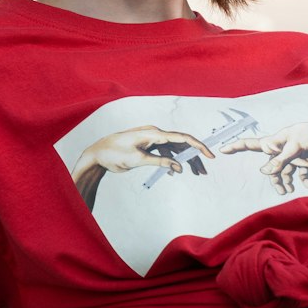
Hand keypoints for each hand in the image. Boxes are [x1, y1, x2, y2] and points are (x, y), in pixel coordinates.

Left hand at [72, 127, 213, 206]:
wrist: (97, 154)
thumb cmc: (114, 154)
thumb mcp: (137, 160)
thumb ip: (159, 162)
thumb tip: (177, 167)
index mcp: (153, 134)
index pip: (181, 138)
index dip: (197, 146)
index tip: (209, 155)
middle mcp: (155, 134)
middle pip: (181, 144)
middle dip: (193, 157)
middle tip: (203, 172)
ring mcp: (151, 139)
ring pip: (174, 149)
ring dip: (184, 161)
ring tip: (195, 173)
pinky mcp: (148, 146)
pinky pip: (165, 152)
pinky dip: (172, 161)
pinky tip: (173, 173)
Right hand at [221, 119, 307, 195]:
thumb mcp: (294, 148)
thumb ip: (280, 161)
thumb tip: (264, 172)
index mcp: (274, 142)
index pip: (251, 144)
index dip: (236, 146)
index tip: (222, 150)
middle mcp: (280, 150)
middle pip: (270, 167)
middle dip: (275, 179)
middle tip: (283, 190)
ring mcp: (291, 157)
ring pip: (283, 173)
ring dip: (286, 182)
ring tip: (291, 190)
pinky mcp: (303, 162)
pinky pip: (299, 174)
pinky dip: (303, 180)